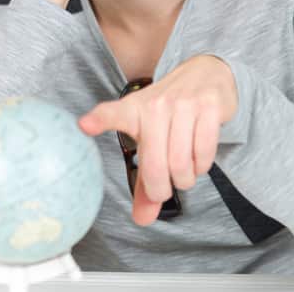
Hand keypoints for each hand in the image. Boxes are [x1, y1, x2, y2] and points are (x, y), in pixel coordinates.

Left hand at [78, 55, 238, 225]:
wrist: (205, 73)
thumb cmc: (170, 111)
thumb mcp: (150, 137)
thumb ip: (144, 179)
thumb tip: (142, 219)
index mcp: (134, 110)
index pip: (113, 114)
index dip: (99, 120)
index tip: (84, 125)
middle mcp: (156, 105)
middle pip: (156, 166)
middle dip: (162, 189)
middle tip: (166, 188)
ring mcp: (183, 104)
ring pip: (182, 164)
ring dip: (185, 178)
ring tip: (184, 170)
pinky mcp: (209, 106)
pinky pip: (204, 153)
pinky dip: (202, 165)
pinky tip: (198, 157)